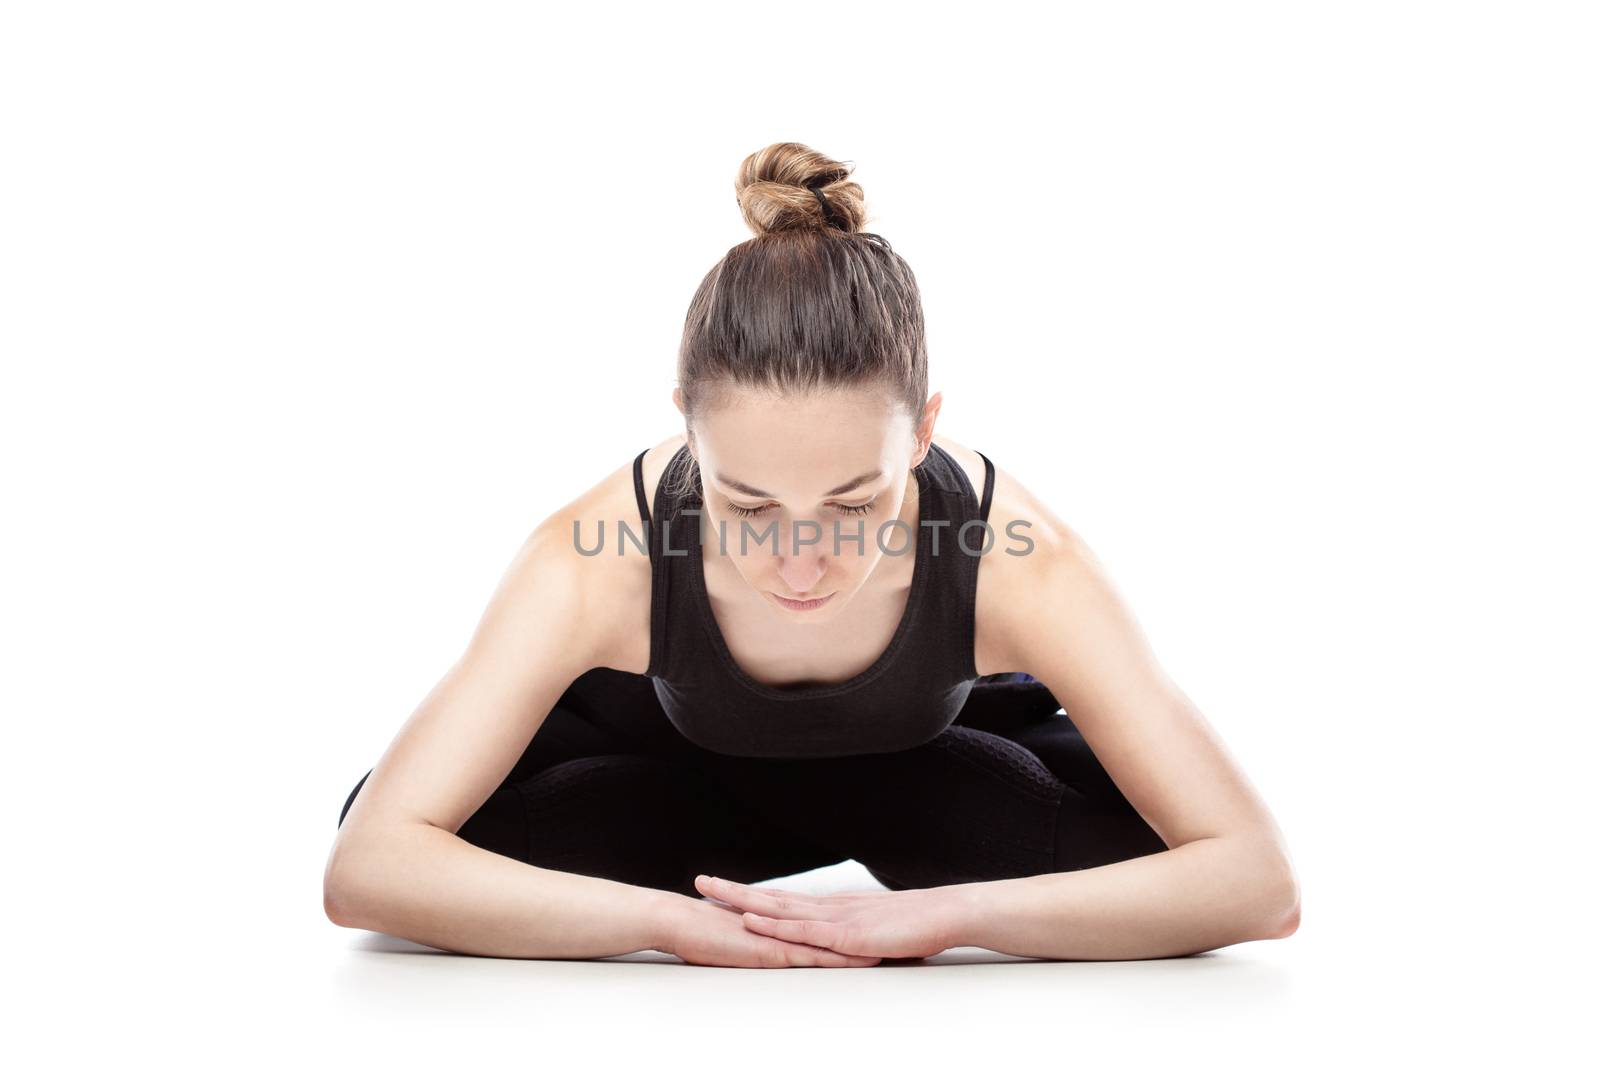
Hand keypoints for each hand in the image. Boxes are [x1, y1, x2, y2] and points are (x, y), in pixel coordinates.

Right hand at [653, 892, 883, 967]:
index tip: (878, 929)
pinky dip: (837, 959)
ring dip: (861, 947)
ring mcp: (780, 940)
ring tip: (893, 949)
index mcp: (779, 926)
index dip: (850, 928)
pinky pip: (811, 957)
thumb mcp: (735, 936)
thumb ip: (754, 938)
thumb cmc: (698, 930)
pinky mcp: (772, 952)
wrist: (675, 920)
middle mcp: (786, 929)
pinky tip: (859, 961)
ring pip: (831, 944)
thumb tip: (763, 943)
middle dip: (867, 935)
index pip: (822, 926)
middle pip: (834, 931)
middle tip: (900, 936)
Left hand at [693, 874, 959, 959]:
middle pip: (772, 899)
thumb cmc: (918, 926)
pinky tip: (752, 922)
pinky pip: (802, 931)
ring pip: (780, 910)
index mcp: (834, 910)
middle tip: (702, 881)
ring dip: (744, 902)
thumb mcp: (877, 932)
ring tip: (713, 893)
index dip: (753, 895)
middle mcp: (829, 909)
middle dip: (734, 891)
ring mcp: (835, 920)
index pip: (785, 901)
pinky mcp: (845, 934)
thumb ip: (856, 938)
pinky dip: (774, 926)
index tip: (726, 889)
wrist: (946, 914)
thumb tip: (844, 947)